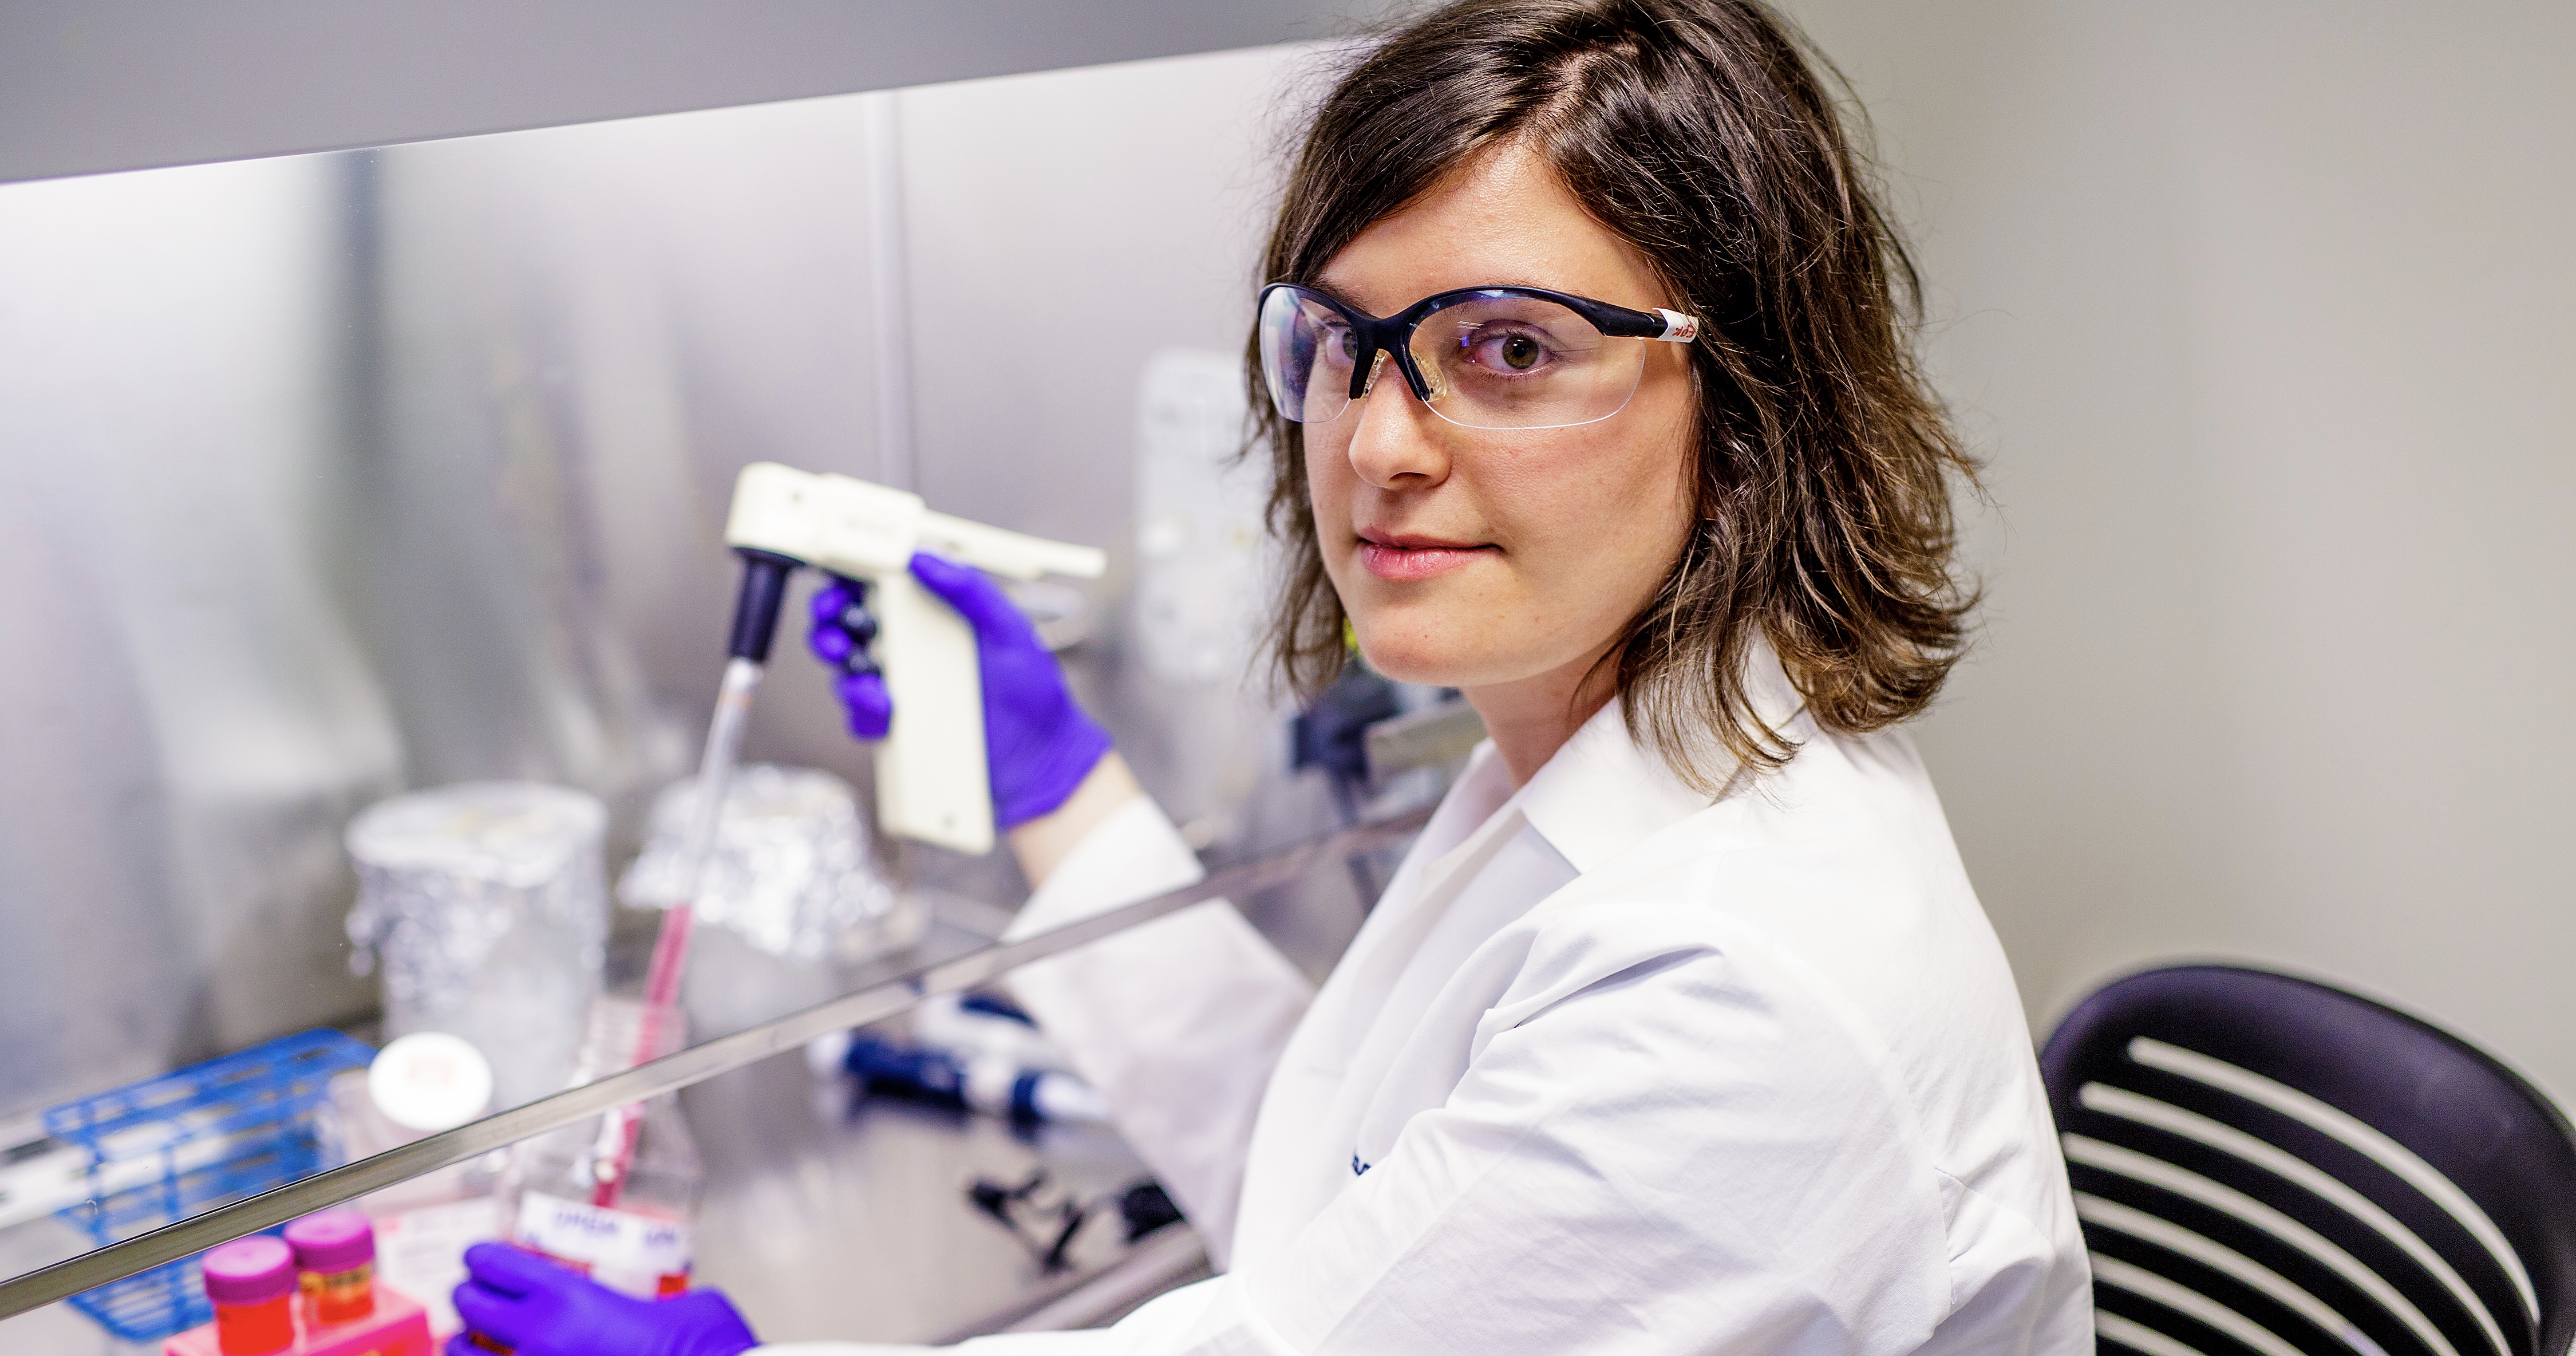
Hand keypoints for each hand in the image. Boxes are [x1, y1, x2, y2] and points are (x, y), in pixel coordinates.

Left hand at [448, 1243, 756, 1355]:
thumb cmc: (702, 1349)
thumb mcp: (686, 1305)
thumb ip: (652, 1304)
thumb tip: (654, 1314)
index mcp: (571, 1297)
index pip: (496, 1263)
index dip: (481, 1257)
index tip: (478, 1257)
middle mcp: (540, 1336)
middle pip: (470, 1303)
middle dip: (468, 1295)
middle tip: (473, 1294)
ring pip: (462, 1354)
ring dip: (462, 1344)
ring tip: (467, 1342)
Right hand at [808, 552, 1112, 828]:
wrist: (1042, 763)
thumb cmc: (1033, 693)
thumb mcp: (1007, 631)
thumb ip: (969, 590)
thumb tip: (924, 556)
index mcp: (933, 619)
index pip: (879, 590)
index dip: (851, 582)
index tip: (841, 583)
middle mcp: (911, 652)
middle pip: (848, 628)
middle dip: (831, 624)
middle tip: (839, 632)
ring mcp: (901, 692)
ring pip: (846, 672)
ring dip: (844, 669)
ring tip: (867, 675)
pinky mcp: (898, 730)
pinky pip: (862, 718)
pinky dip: (864, 712)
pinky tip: (887, 710)